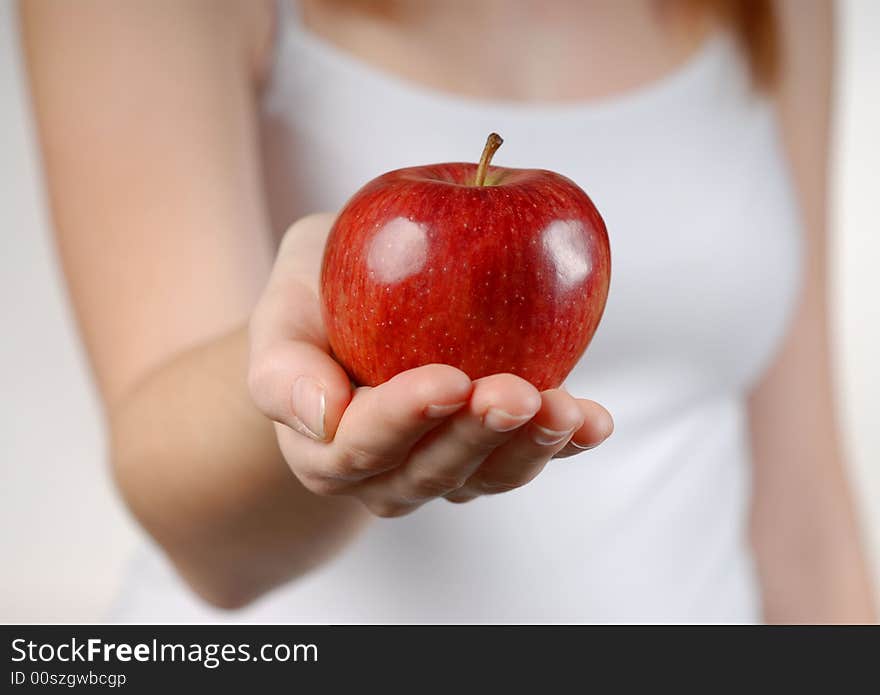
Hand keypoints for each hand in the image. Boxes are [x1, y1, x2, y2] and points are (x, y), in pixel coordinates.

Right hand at [248, 214, 612, 516]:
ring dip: (529, 448)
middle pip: (429, 471)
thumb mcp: (282, 310)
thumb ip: (282, 365)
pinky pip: (525, 455)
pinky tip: (595, 422)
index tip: (448, 381)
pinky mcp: (489, 449)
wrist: (350, 303)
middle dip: (476, 437)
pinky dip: (564, 443)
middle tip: (515, 395)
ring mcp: (440, 466)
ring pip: (485, 476)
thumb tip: (324, 416)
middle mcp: (382, 472)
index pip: (360, 445)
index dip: (405, 418)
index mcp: (323, 448)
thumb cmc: (313, 299)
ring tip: (566, 410)